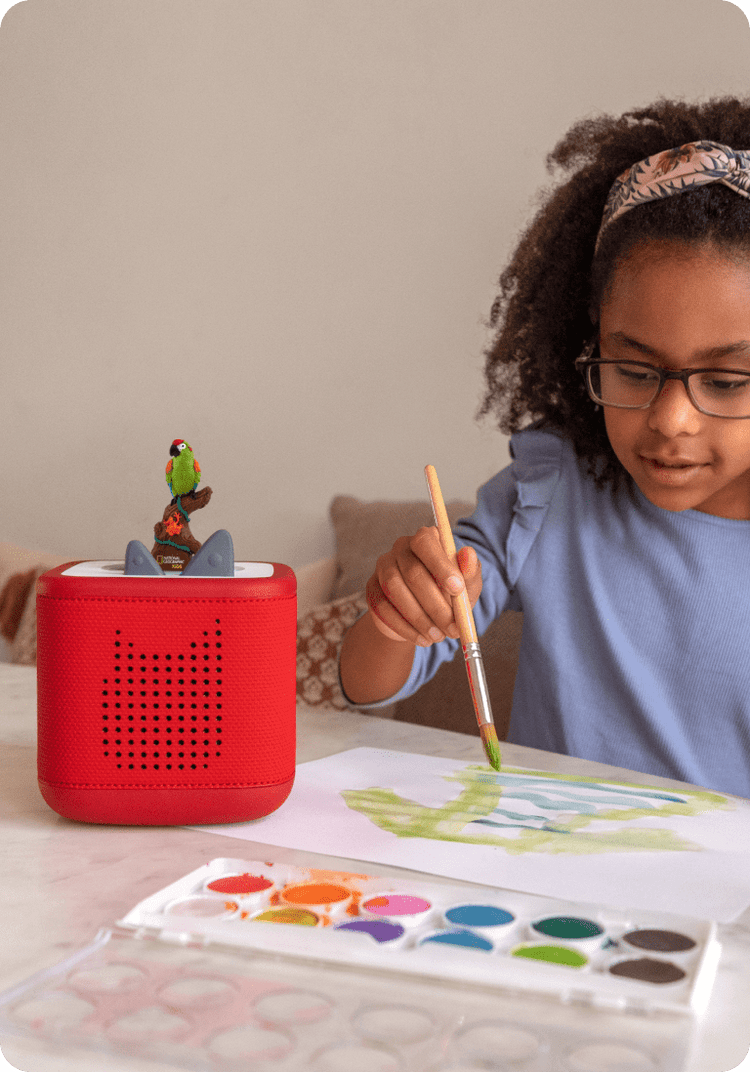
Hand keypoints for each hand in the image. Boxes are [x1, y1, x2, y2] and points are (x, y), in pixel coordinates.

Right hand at [365, 526, 481, 644]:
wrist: (426, 615)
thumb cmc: (449, 594)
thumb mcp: (467, 585)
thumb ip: (470, 571)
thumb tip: (469, 554)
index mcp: (425, 539)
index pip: (426, 542)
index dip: (441, 565)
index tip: (458, 590)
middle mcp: (401, 548)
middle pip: (412, 572)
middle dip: (435, 604)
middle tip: (452, 627)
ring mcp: (383, 567)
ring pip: (395, 590)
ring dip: (419, 618)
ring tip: (438, 636)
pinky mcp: (372, 589)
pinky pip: (383, 607)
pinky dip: (404, 627)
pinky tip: (422, 638)